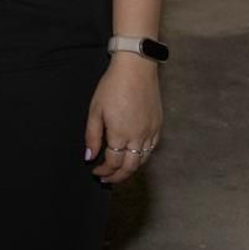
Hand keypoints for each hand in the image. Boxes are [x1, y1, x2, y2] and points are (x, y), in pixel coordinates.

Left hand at [85, 52, 162, 183]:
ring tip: (119, 171)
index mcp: (121, 134)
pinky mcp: (158, 126)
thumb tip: (89, 157)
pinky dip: (142, 157)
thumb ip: (92, 136)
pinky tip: (133, 156)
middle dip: (118, 177)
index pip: (114, 163)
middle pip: (130, 167)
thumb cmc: (112, 87)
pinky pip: (151, 149)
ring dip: (130, 169)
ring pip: (142, 160)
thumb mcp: (95, 110)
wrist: (136, 69)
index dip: (104, 171)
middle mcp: (139, 137)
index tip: (96, 172)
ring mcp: (151, 132)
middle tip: (107, 180)